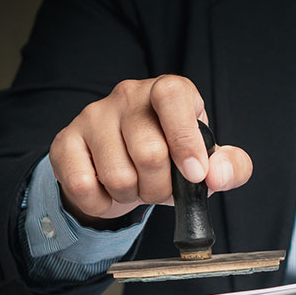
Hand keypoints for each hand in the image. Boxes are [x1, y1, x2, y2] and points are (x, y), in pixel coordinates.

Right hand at [50, 75, 252, 226]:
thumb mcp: (209, 161)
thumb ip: (229, 168)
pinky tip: (109, 191)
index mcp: (168, 91)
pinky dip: (102, 203)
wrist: (126, 164)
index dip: (184, 138)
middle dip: (162, 187)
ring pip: (118, 176)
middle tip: (161, 187)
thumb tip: (217, 176)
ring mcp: (93, 115)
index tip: (195, 173)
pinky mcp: (65, 141)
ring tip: (137, 185)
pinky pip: (82, 186)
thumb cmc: (173, 157)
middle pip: (149, 152)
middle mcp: (129, 94)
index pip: (172, 96)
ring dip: (134, 195)